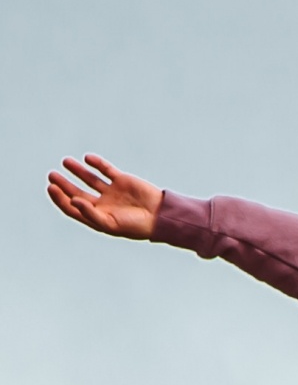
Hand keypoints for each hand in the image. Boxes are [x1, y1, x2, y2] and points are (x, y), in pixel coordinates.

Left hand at [46, 154, 161, 240]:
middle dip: (64, 184)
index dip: (60, 199)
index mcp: (97, 217)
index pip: (72, 208)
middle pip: (77, 192)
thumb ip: (90, 213)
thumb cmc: (134, 226)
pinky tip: (87, 158)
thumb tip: (73, 201)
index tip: (51, 188)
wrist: (159, 216)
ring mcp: (112, 192)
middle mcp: (102, 205)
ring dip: (77, 171)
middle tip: (52, 175)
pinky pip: (106, 170)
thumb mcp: (110, 224)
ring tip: (65, 161)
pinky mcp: (122, 181)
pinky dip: (97, 164)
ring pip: (90, 179)